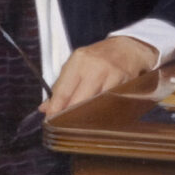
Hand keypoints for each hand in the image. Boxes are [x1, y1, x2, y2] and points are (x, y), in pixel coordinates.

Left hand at [39, 36, 157, 117]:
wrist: (128, 48)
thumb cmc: (99, 58)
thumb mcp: (78, 64)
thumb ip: (61, 85)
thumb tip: (45, 107)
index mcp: (78, 59)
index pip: (63, 89)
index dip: (56, 108)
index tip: (50, 118)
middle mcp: (94, 66)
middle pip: (78, 100)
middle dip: (69, 115)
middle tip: (63, 125)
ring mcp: (111, 74)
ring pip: (94, 104)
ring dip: (86, 116)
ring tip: (80, 124)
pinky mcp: (125, 83)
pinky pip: (110, 104)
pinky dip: (103, 112)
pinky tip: (98, 117)